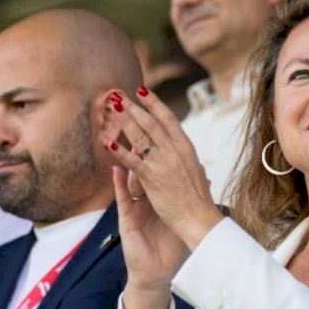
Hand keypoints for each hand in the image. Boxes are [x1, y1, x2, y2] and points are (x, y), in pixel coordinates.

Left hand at [101, 88, 222, 251]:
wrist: (199, 218)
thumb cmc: (198, 199)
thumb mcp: (196, 172)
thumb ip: (187, 160)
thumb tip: (185, 152)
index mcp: (186, 148)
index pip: (168, 119)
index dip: (154, 103)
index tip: (143, 90)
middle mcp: (175, 151)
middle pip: (151, 123)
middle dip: (134, 107)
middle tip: (119, 95)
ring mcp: (164, 163)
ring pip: (142, 137)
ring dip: (125, 121)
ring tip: (113, 109)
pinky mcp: (153, 179)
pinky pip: (134, 162)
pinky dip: (121, 152)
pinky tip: (109, 144)